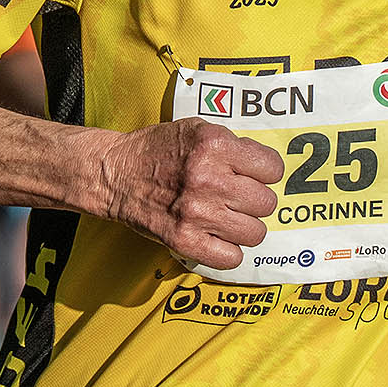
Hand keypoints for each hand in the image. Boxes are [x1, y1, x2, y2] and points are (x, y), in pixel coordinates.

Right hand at [100, 119, 282, 269]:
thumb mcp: (197, 129)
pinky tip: (216, 237)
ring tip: (227, 218)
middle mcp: (210, 179)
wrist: (115, 174)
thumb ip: (232, 145)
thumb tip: (265, 168)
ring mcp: (198, 212)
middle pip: (266, 203)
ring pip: (255, 233)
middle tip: (236, 198)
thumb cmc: (157, 150)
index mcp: (215, 145)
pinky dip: (228, 251)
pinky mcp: (184, 240)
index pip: (272, 168)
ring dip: (244, 227)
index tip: (251, 175)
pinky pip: (231, 257)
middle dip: (254, 201)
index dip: (264, 173)